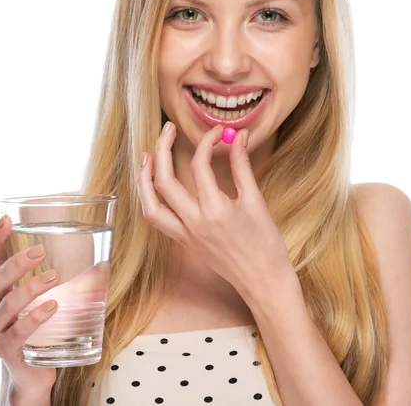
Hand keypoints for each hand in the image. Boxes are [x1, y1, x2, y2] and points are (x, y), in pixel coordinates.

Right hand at [0, 215, 57, 395]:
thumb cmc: (42, 327)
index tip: (5, 220)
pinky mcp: (7, 350)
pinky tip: (51, 307)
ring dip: (32, 287)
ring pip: (9, 303)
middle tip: (42, 251)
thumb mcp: (45, 299)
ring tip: (54, 276)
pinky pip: (18, 331)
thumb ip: (61, 278)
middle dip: (18, 262)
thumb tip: (103, 255)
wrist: (32, 372)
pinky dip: (35, 317)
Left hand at [136, 123, 291, 298]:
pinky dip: (151, 200)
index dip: (207, 141)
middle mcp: (194, 223)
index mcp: (215, 210)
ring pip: (150, 205)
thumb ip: (242, 166)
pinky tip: (154, 186)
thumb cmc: (266, 244)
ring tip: (147, 156)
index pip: (200, 165)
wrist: (264, 281)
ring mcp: (185, 235)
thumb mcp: (256, 201)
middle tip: (168, 128)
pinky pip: (158, 220)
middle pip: (164, 181)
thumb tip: (237, 137)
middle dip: (162, 149)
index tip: (218, 131)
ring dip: (144, 179)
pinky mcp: (184, 243)